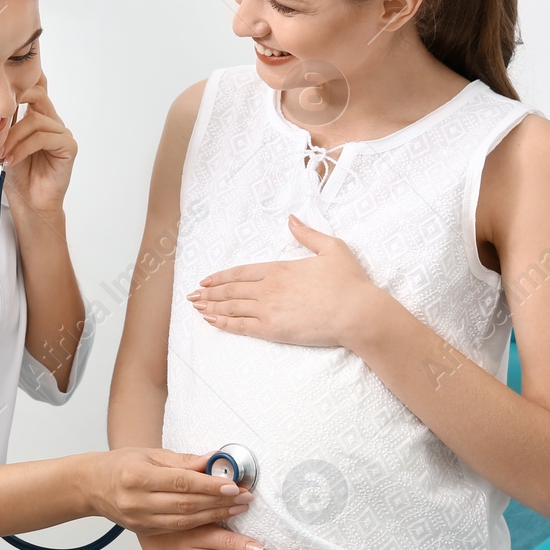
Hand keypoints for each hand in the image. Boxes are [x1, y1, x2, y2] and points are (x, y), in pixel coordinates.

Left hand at [0, 71, 75, 217]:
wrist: (30, 201)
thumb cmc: (19, 175)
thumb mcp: (6, 142)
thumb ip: (6, 123)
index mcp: (39, 117)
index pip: (36, 88)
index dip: (24, 80)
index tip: (3, 82)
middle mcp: (52, 122)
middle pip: (38, 94)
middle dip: (15, 100)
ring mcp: (62, 133)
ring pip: (35, 121)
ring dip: (13, 137)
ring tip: (2, 154)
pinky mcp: (68, 147)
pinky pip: (43, 138)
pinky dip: (24, 148)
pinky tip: (13, 160)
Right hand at [79, 449, 251, 533]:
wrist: (92, 486)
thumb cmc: (121, 465)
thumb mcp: (150, 454)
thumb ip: (183, 461)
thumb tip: (214, 460)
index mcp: (137, 476)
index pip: (180, 482)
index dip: (208, 486)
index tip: (233, 485)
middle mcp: (137, 501)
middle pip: (185, 504)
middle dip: (219, 502)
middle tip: (245, 497)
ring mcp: (140, 519)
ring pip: (184, 520)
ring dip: (215, 515)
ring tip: (238, 508)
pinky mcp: (145, 531)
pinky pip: (177, 528)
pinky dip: (200, 524)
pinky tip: (217, 518)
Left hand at [187, 215, 384, 347]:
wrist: (357, 312)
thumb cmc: (349, 282)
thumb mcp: (332, 248)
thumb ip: (308, 234)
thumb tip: (291, 219)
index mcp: (280, 268)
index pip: (241, 272)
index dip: (221, 276)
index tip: (206, 280)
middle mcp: (269, 287)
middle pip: (231, 289)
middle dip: (209, 292)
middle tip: (192, 295)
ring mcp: (269, 309)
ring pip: (232, 306)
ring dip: (211, 306)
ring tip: (195, 307)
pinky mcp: (273, 329)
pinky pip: (241, 326)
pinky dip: (223, 323)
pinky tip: (210, 321)